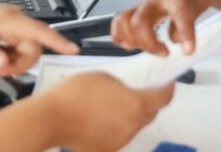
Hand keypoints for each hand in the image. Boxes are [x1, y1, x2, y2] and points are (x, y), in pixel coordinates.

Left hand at [0, 0, 78, 75]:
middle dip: (22, 62)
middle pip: (34, 45)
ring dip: (16, 59)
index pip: (37, 31)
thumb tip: (5, 65)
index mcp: (6, 20)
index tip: (72, 50)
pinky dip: (12, 53)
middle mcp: (13, 17)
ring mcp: (11, 19)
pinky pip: (20, 42)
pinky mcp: (8, 24)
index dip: (56, 40)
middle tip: (0, 69)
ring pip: (28, 45)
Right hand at [39, 73, 174, 151]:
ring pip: (132, 126)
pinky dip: (113, 128)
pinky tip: (98, 120)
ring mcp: (121, 141)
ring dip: (128, 116)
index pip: (163, 98)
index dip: (168, 89)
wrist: (52, 119)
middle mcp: (133, 126)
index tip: (168, 84)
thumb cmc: (75, 94)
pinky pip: (117, 137)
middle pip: (150, 114)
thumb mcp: (103, 77)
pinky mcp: (107, 150)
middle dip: (147, 103)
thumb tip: (125, 93)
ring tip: (108, 106)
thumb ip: (122, 86)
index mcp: (136, 105)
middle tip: (136, 93)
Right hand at [111, 0, 219, 56]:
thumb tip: (175, 39)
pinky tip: (135, 43)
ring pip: (124, 21)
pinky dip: (122, 36)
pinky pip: (121, 22)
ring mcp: (146, 1)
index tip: (188, 50)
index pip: (178, 11)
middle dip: (149, 43)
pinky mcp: (140, 7)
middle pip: (140, 21)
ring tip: (151, 48)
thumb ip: (191, 18)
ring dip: (134, 41)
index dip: (184, 32)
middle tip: (165, 52)